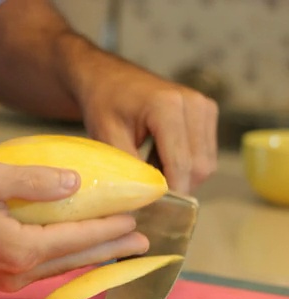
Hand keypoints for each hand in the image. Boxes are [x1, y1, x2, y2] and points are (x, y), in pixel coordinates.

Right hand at [0, 161, 147, 291]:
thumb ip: (35, 180)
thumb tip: (74, 184)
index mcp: (20, 249)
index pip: (78, 238)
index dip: (110, 228)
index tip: (137, 219)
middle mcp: (17, 271)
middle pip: (75, 260)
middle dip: (110, 250)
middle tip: (142, 243)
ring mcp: (4, 277)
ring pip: (59, 266)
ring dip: (89, 254)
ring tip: (114, 246)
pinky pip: (40, 267)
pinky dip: (64, 256)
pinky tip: (69, 248)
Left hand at [70, 49, 218, 193]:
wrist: (108, 78)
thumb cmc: (103, 103)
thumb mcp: (107, 136)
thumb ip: (128, 168)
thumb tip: (143, 201)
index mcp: (168, 106)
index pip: (181, 163)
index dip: (172, 191)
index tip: (155, 210)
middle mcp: (194, 104)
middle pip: (199, 166)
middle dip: (177, 185)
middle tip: (146, 192)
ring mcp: (204, 106)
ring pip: (205, 163)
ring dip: (180, 174)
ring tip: (147, 168)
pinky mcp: (206, 112)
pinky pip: (204, 152)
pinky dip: (183, 163)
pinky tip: (157, 157)